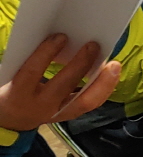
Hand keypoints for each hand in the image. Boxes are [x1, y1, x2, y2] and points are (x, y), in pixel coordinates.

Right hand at [0, 34, 119, 131]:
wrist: (13, 120)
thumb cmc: (15, 89)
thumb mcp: (14, 75)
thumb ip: (32, 61)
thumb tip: (60, 37)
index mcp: (19, 92)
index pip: (32, 71)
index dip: (46, 53)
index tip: (61, 37)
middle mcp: (39, 105)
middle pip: (62, 86)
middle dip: (80, 65)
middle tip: (93, 45)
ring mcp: (57, 113)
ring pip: (84, 101)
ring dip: (102, 82)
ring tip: (114, 65)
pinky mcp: (70, 115)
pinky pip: (90, 103)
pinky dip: (103, 88)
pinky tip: (112, 75)